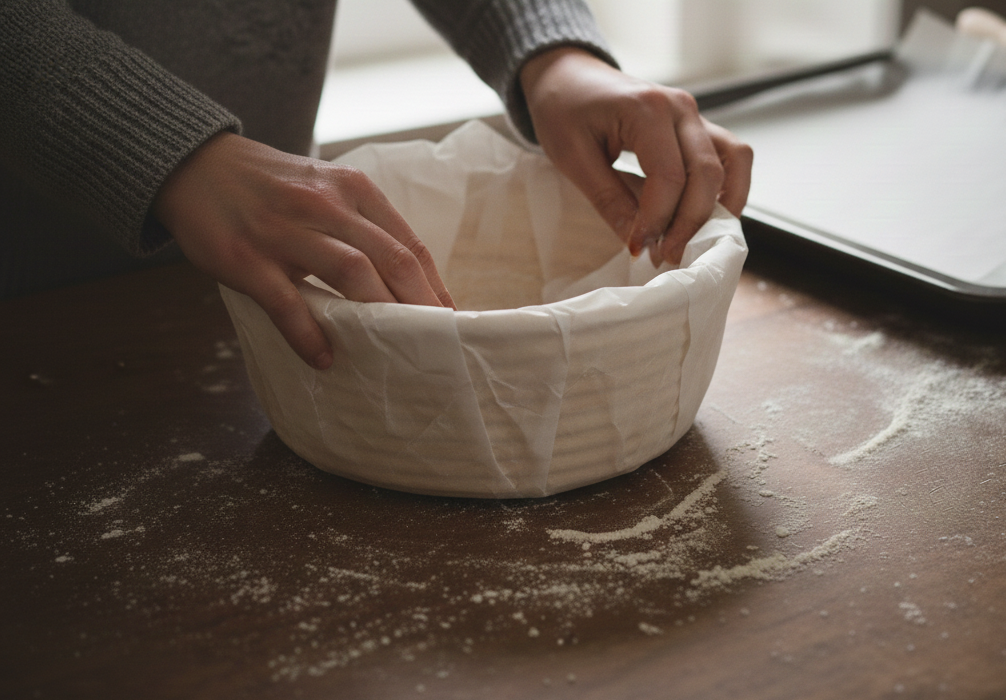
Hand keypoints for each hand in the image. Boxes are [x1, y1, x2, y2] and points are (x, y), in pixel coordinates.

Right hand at [153, 132, 454, 369]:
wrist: (196, 166)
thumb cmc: (271, 188)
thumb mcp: (324, 189)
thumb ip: (359, 225)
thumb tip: (399, 279)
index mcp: (352, 189)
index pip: (408, 242)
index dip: (434, 285)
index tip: (449, 318)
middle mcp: (325, 205)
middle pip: (390, 259)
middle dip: (420, 305)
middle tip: (436, 342)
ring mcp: (286, 230)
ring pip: (351, 274)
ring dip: (380, 316)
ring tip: (396, 352)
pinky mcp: (247, 258)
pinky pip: (287, 302)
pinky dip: (308, 334)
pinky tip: (323, 358)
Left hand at [520, 47, 752, 265]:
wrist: (567, 77)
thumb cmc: (563, 110)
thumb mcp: (573, 157)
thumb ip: (610, 200)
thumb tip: (639, 244)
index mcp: (646, 108)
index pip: (669, 177)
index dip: (657, 220)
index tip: (639, 250)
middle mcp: (680, 108)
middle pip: (707, 174)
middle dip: (689, 223)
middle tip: (664, 256)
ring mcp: (694, 114)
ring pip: (733, 162)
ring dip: (721, 207)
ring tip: (694, 241)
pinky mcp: (697, 126)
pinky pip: (730, 156)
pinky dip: (728, 189)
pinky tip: (706, 218)